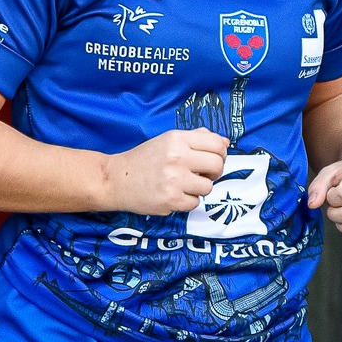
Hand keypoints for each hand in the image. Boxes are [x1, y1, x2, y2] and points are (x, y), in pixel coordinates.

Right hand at [104, 129, 228, 213]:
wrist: (116, 179)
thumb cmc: (143, 160)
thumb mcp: (167, 141)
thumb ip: (196, 139)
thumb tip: (225, 142)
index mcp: (177, 139)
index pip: (217, 144)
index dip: (220, 153)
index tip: (213, 159)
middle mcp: (177, 157)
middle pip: (217, 165)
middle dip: (214, 172)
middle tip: (203, 174)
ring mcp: (174, 180)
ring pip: (208, 187)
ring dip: (199, 188)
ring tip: (183, 185)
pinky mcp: (171, 200)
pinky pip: (195, 203)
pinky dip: (187, 201)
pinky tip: (174, 194)